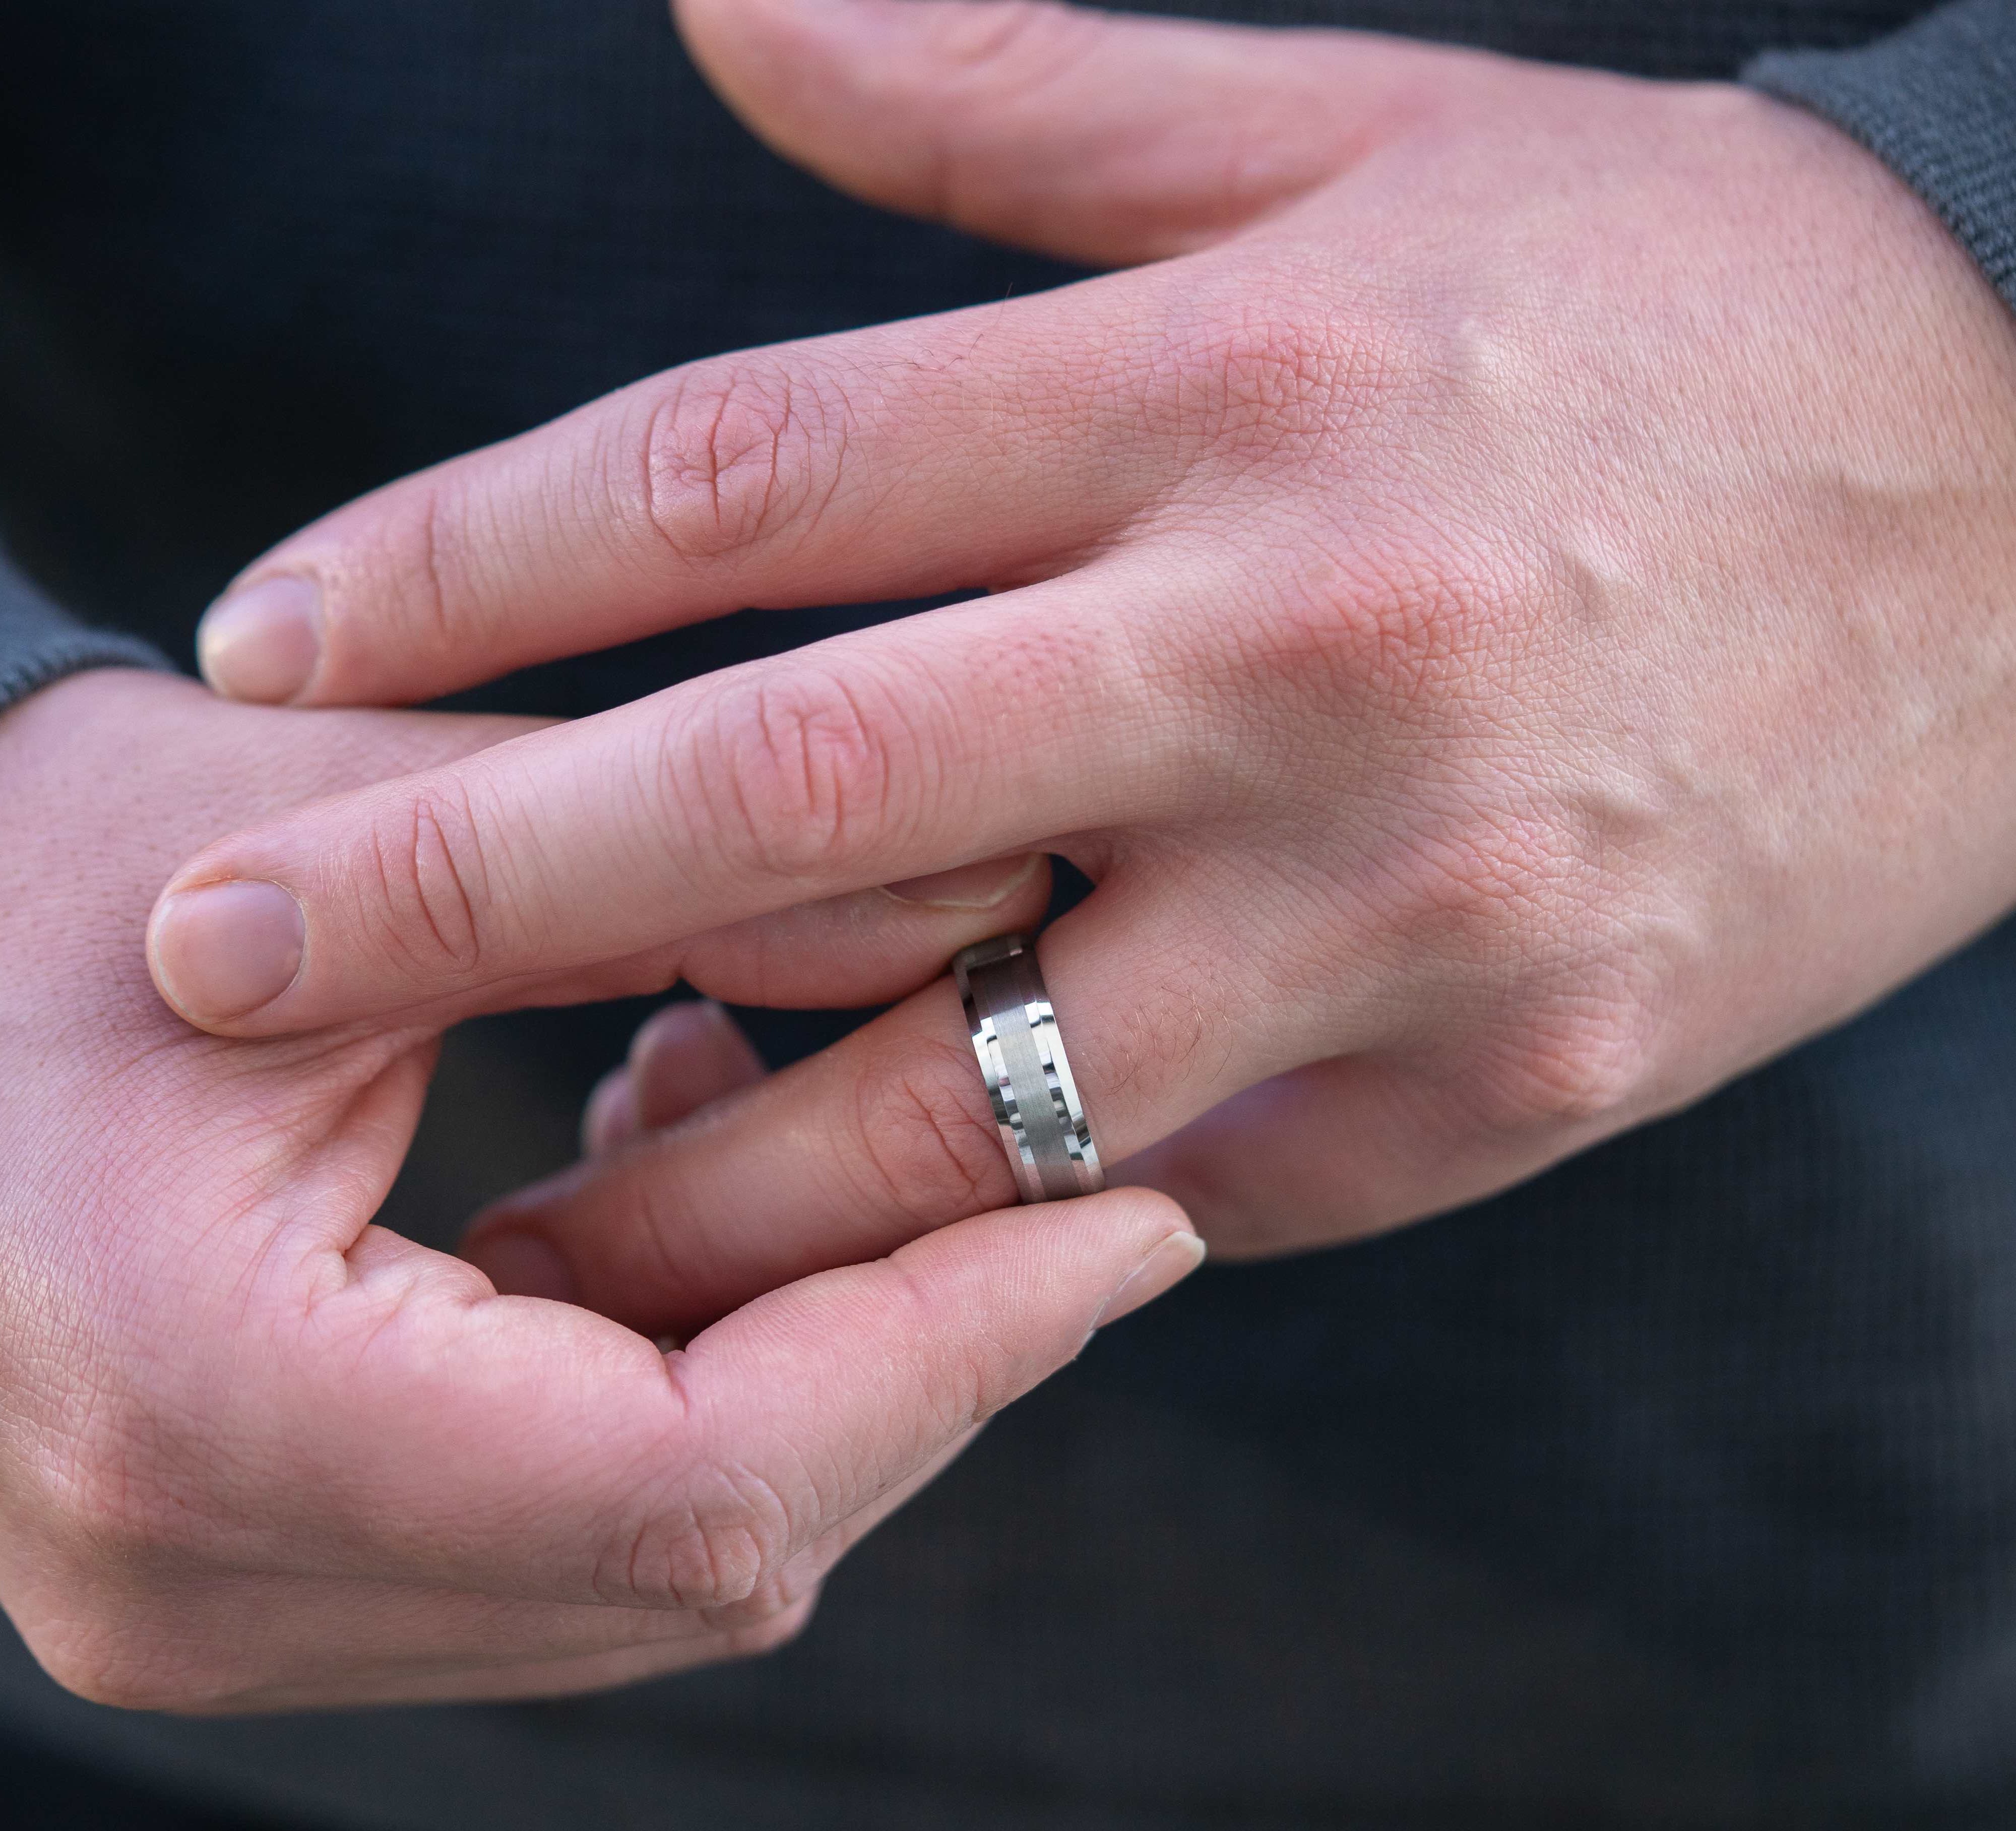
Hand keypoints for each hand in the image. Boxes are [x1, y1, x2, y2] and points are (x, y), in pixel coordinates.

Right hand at [0, 670, 1196, 1710]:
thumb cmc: (29, 862)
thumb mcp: (342, 817)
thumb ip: (668, 873)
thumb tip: (994, 913)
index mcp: (210, 1411)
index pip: (706, 1481)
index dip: (955, 1351)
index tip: (1135, 1226)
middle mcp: (196, 1577)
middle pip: (709, 1552)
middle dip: (921, 1366)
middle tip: (1075, 1186)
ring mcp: (212, 1605)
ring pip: (660, 1569)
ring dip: (818, 1376)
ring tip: (844, 1143)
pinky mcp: (247, 1571)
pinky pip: (569, 1539)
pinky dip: (696, 1390)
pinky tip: (671, 1173)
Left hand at [153, 1, 2015, 1341]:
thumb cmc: (1673, 316)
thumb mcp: (1376, 139)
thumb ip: (1025, 99)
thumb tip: (719, 2)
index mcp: (1243, 388)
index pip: (757, 472)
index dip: (472, 557)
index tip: (274, 649)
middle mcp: (1300, 654)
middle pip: (791, 790)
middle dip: (468, 891)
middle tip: (224, 961)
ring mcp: (1406, 903)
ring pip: (965, 1082)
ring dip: (699, 1160)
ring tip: (508, 1196)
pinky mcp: (1502, 1076)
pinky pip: (1169, 1174)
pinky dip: (980, 1212)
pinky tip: (848, 1211)